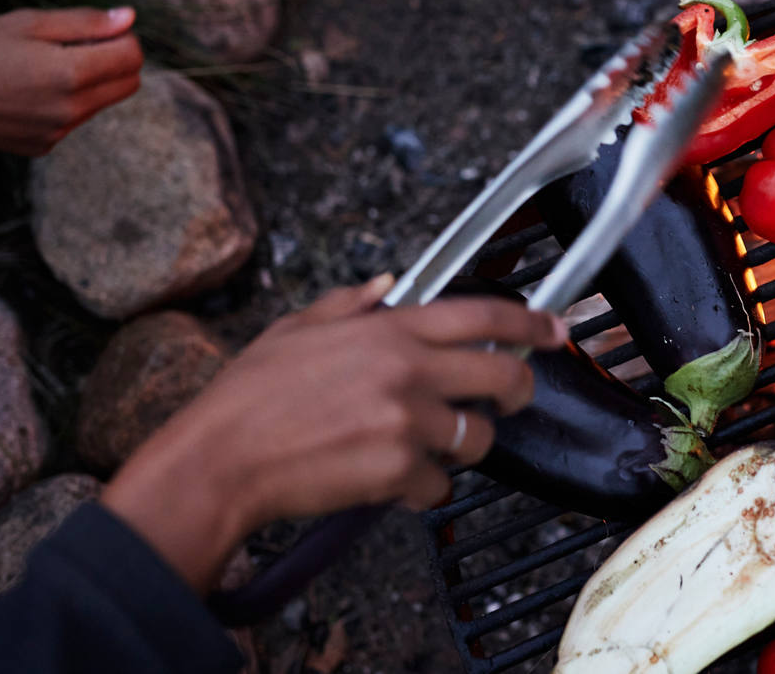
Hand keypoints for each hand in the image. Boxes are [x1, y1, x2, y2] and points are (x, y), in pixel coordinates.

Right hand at [0, 7, 143, 155]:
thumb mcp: (27, 24)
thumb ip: (84, 22)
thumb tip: (128, 19)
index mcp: (70, 74)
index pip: (132, 57)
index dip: (122, 38)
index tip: (100, 31)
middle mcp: (70, 109)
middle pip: (128, 84)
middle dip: (115, 62)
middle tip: (79, 46)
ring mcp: (58, 132)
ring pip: (102, 103)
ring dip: (90, 83)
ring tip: (45, 67)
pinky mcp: (44, 145)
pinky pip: (74, 121)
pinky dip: (65, 103)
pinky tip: (29, 91)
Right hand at [100, 275, 567, 591]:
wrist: (219, 460)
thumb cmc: (248, 399)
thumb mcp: (295, 329)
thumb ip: (351, 304)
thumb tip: (388, 285)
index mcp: (388, 330)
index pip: (482, 314)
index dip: (531, 321)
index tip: (555, 329)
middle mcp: (407, 370)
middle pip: (504, 375)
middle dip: (519, 389)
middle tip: (511, 398)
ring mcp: (407, 422)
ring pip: (478, 438)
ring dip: (461, 448)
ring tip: (419, 448)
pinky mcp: (399, 471)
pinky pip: (439, 487)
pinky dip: (420, 490)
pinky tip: (386, 480)